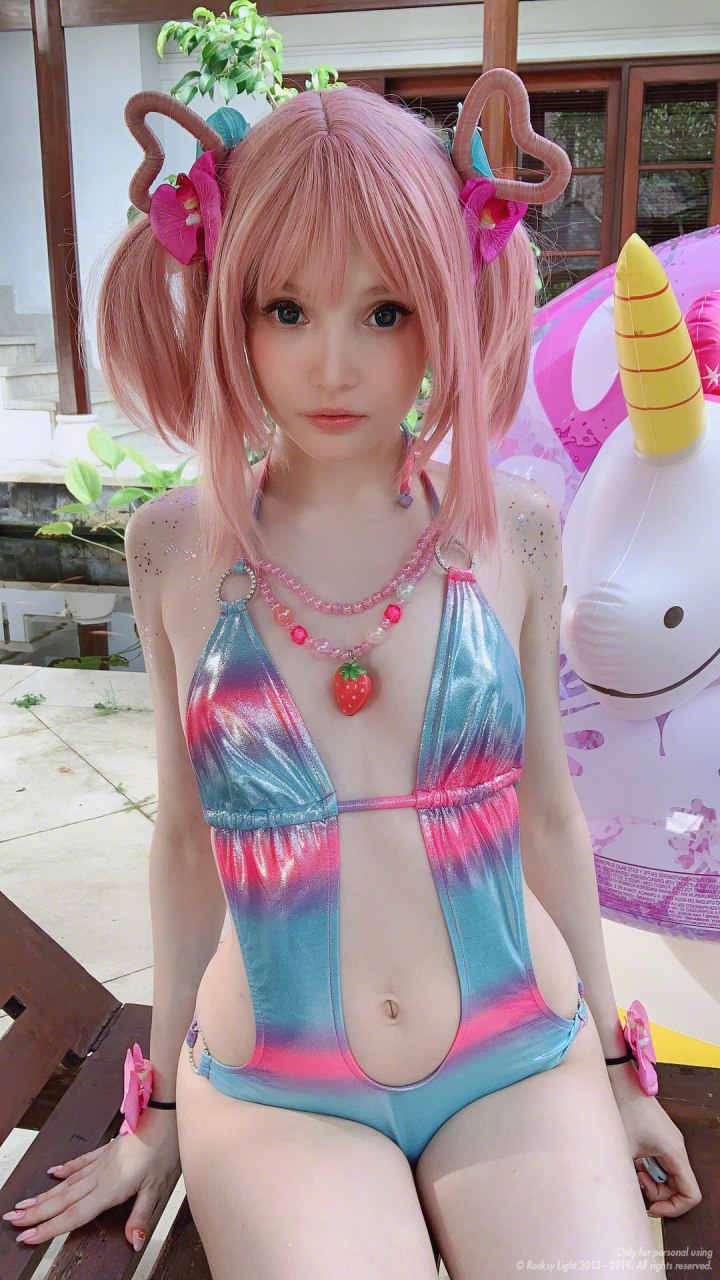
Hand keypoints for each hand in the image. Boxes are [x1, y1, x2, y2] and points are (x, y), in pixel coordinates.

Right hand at [3, 1107, 180, 1251]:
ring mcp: (102, 1161)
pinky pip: (81, 1162)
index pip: (74, 1215)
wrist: (164, 1114)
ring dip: (44, 1195)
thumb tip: (134, 1242)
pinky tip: (54, 1173)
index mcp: (109, 1188)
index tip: (27, 1237)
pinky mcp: (108, 1150)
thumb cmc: (164, 1150)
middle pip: (62, 1199)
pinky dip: (66, 1169)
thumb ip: (141, 1216)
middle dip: (36, 1213)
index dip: (49, 1228)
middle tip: (12, 1221)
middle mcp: (100, 1176)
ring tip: (24, 1204)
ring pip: (67, 1183)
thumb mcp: (158, 1188)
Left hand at [610, 1073, 702, 1218]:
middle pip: (678, 1187)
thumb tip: (624, 1197)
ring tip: (633, 1168)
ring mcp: (669, 1143)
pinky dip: (648, 1168)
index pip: (691, 1195)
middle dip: (657, 1192)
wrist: (619, 1082)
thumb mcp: (622, 1151)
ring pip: (669, 1176)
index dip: (674, 1208)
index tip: (652, 1207)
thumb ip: (627, 1178)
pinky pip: (661, 1163)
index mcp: (674, 1153)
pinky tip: (633, 1159)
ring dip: (651, 1180)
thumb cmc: (623, 1109)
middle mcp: (677, 1149)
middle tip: (637, 1182)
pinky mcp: (660, 1138)